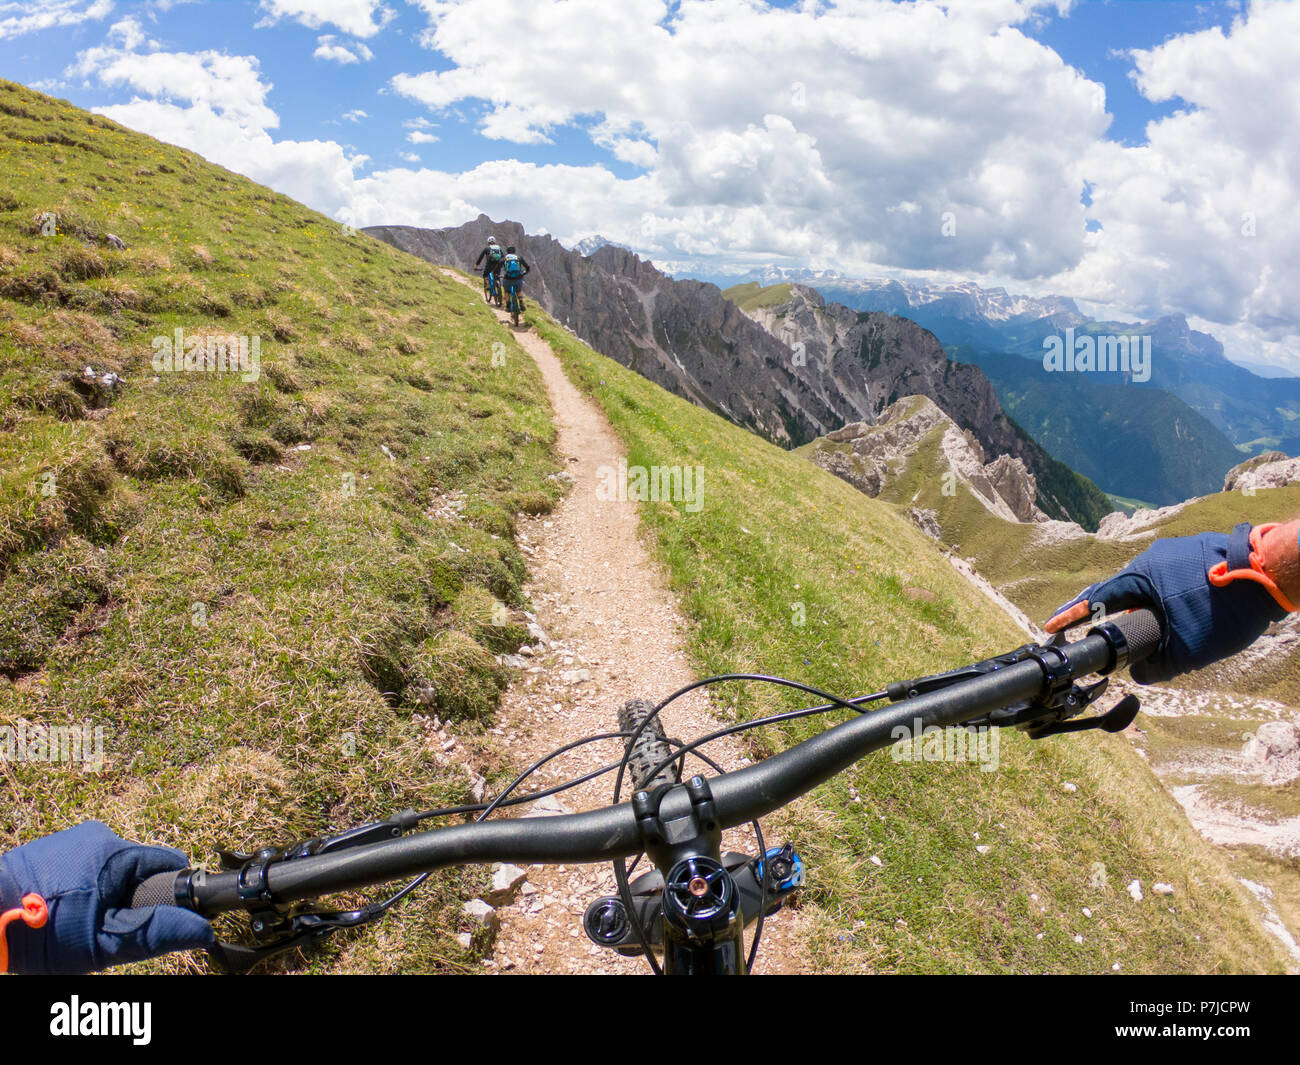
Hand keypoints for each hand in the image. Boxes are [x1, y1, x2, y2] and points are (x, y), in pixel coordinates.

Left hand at [0, 821, 212, 973]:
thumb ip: (157, 933)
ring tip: (74, 923)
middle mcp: (97, 835)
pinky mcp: (49, 847)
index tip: (152, 919)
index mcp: (118, 851)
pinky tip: (58, 912)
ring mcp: (70, 839)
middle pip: (137, 868)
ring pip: (108, 869)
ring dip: (102, 894)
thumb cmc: (39, 931)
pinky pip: (81, 867)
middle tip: (102, 929)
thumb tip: (204, 930)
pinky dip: (78, 889)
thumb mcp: (104, 942)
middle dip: (128, 899)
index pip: (170, 863)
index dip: (169, 894)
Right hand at [1045, 523, 1289, 683]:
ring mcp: (1177, 553)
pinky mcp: (1199, 554)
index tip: (1051, 625)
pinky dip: (1166, 599)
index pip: (1096, 598)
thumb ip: (1157, 666)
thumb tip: (1141, 674)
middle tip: (1093, 630)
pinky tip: (1178, 615)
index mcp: (1141, 575)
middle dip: (1107, 612)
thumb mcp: (1189, 650)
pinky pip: (1170, 579)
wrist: (1273, 574)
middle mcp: (1153, 558)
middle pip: (1120, 590)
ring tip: (1145, 630)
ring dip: (1143, 607)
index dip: (1072, 615)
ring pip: (1148, 585)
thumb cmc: (1226, 609)